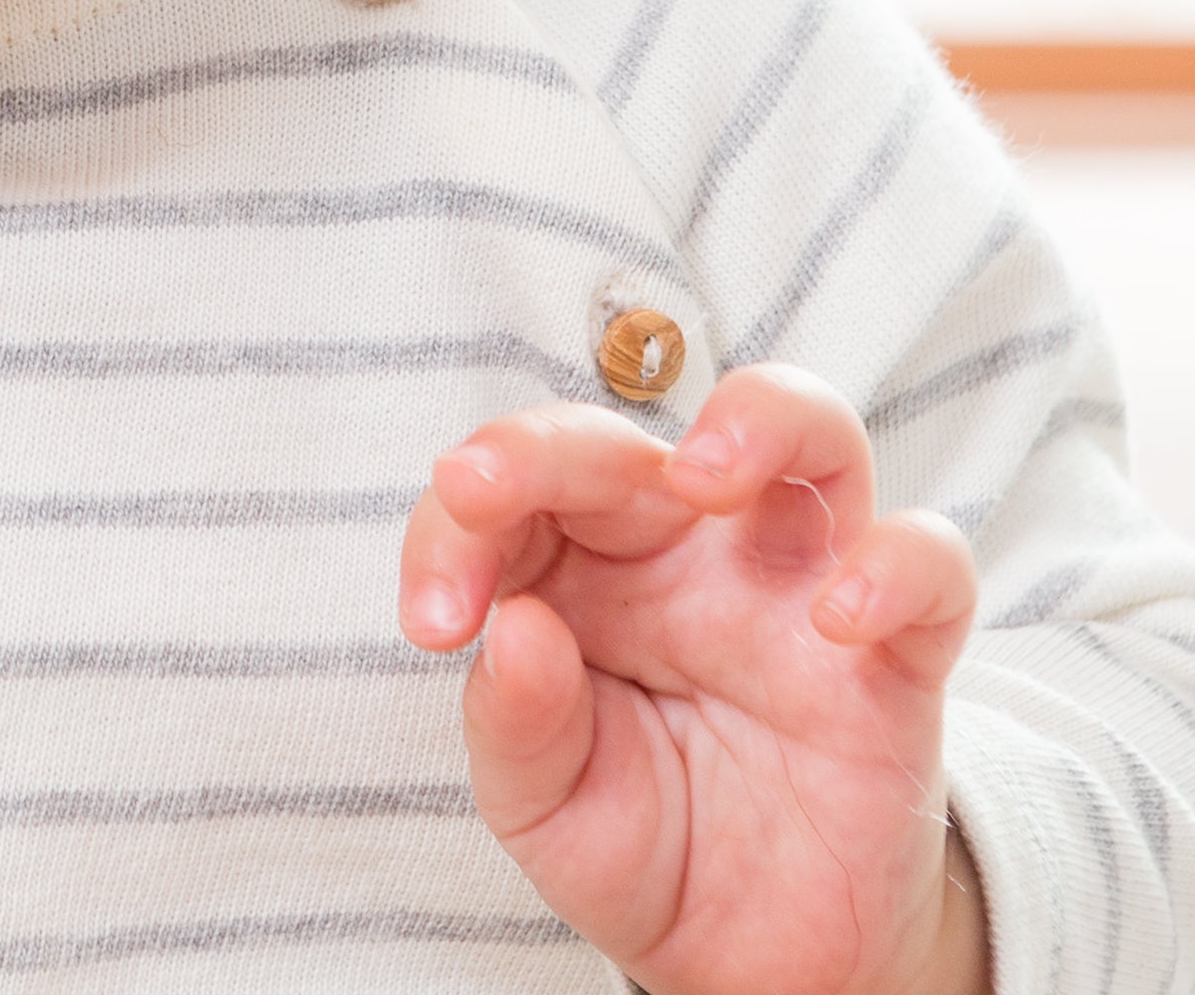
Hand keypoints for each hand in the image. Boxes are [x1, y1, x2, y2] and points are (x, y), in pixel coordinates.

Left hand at [401, 366, 987, 994]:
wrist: (761, 964)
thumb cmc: (644, 848)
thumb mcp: (546, 807)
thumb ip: (517, 725)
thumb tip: (508, 627)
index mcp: (585, 568)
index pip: (515, 487)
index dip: (457, 524)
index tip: (432, 619)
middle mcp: (690, 552)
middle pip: (635, 437)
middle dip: (550, 447)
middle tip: (483, 490)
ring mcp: (796, 589)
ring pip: (812, 432)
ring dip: (759, 421)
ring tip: (704, 475)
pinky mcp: (898, 657)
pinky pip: (929, 567)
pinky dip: (897, 565)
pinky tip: (839, 617)